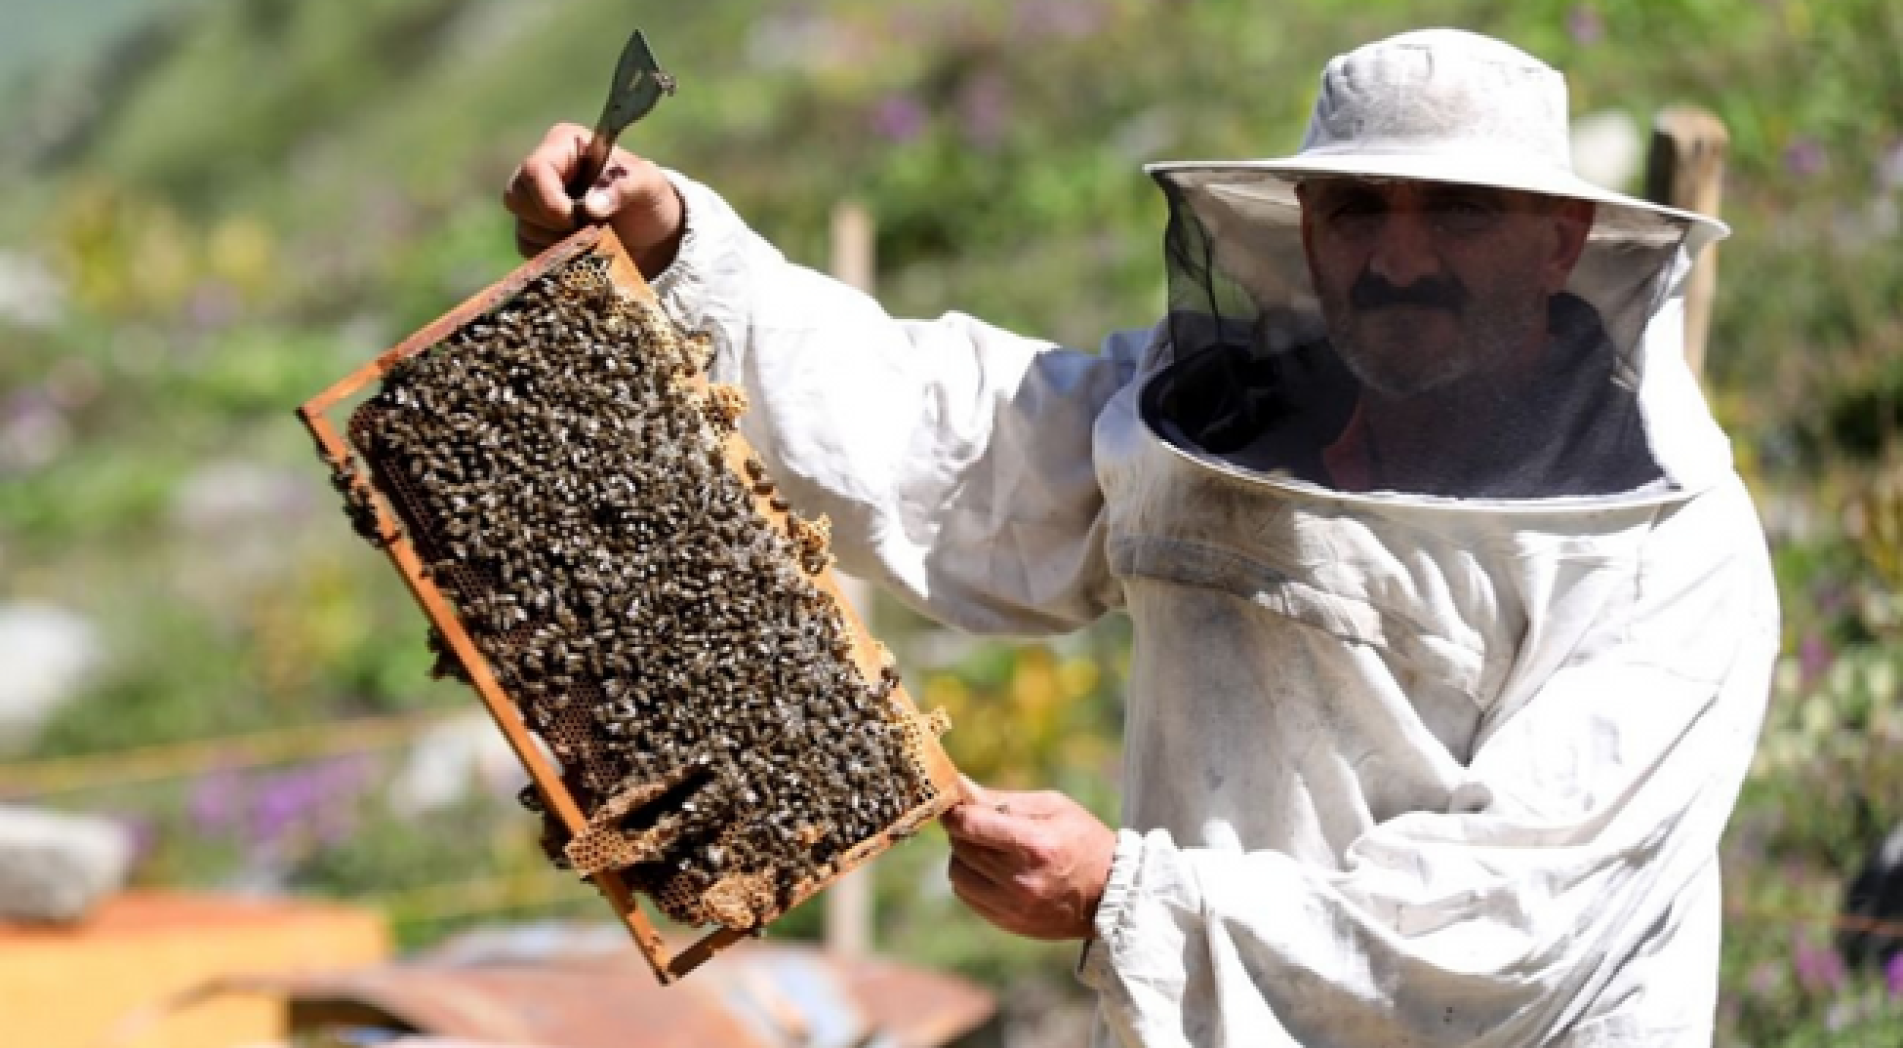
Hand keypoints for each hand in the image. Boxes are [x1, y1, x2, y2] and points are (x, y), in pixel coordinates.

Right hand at [502, 122, 685, 276]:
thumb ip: (624, 188)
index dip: (548, 198)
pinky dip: (554, 256)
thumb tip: (591, 206)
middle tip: (586, 228)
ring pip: (522, 226)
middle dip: (549, 221)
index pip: (535, 169)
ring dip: (556, 241)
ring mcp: (536, 202)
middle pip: (516, 197)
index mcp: (564, 146)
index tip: (572, 218)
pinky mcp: (537, 231)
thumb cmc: (649, 198)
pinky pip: (528, 249)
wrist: (653, 234)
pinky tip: (580, 250)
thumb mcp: (647, 186)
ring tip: (591, 237)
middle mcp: (544, 170)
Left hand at [942, 776, 1115, 940]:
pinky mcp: (1008, 923)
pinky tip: (992, 870)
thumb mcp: (1053, 807)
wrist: (1110, 894)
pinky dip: (971, 878)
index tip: (955, 805)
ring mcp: (1014, 906)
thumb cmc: (1082, 839)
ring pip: (958, 874)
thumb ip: (1003, 799)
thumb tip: (960, 786)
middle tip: (976, 823)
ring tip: (987, 848)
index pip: (971, 825)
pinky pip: (967, 895)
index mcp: (1035, 845)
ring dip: (963, 856)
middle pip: (961, 849)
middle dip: (962, 831)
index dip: (955, 812)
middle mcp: (1021, 880)